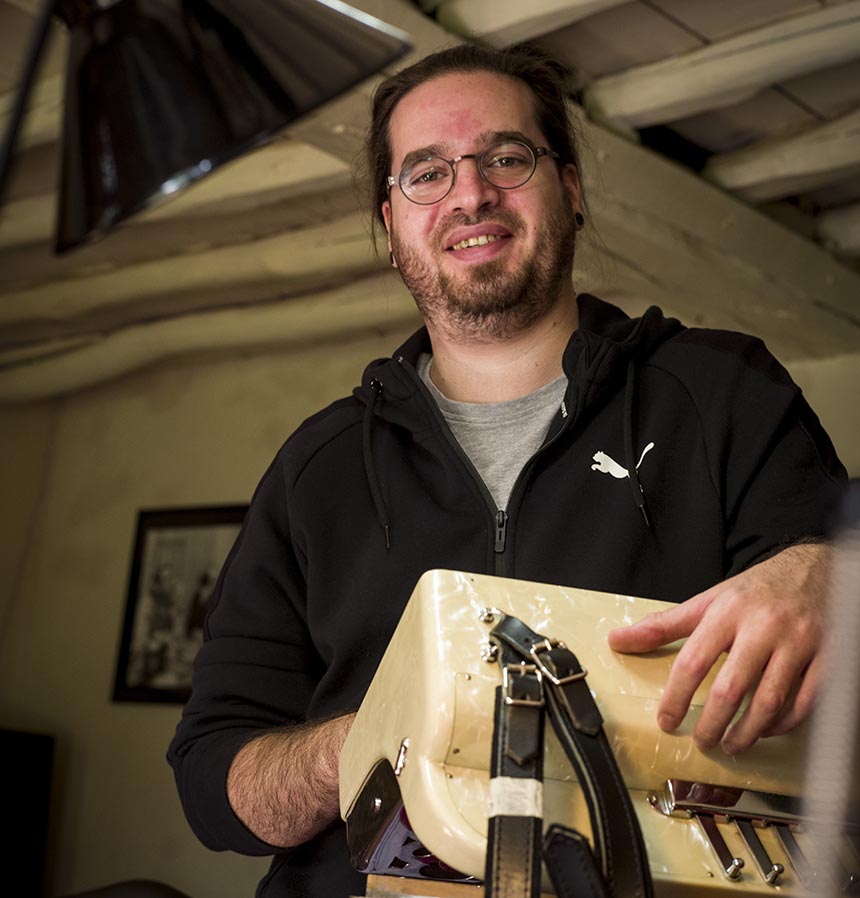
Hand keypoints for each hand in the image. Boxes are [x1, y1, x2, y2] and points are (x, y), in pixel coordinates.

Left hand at [608, 544, 830, 754]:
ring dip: (747, 732)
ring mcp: (798, 643)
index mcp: (727, 612)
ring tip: (730, 745)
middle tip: (701, 741)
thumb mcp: (708, 601)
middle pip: (732, 687)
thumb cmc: (755, 591)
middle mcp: (763, 627)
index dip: (676, 696)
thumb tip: (617, 640)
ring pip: (770, 700)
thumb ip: (664, 625)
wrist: (814, 568)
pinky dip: (784, 723)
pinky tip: (767, 730)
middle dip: (712, 723)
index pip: (693, 660)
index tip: (666, 721)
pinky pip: (805, 702)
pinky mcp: (827, 657)